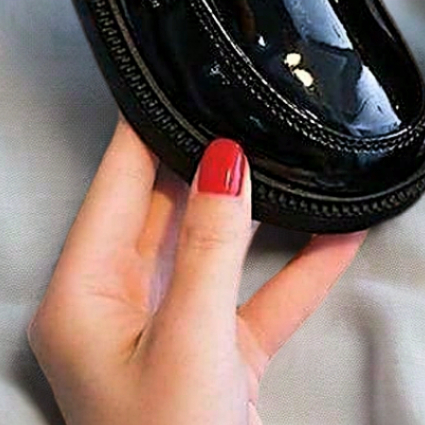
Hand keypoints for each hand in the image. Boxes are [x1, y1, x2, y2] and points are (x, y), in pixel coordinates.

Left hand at [28, 119, 365, 424]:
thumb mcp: (190, 339)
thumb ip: (210, 245)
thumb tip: (223, 159)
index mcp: (85, 295)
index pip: (116, 184)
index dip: (145, 127)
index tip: (174, 73)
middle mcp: (122, 304)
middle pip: (167, 206)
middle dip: (211, 158)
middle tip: (248, 102)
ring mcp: (173, 326)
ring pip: (220, 245)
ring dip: (265, 210)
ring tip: (296, 153)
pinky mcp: (219, 352)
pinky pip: (262, 292)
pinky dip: (299, 266)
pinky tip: (339, 231)